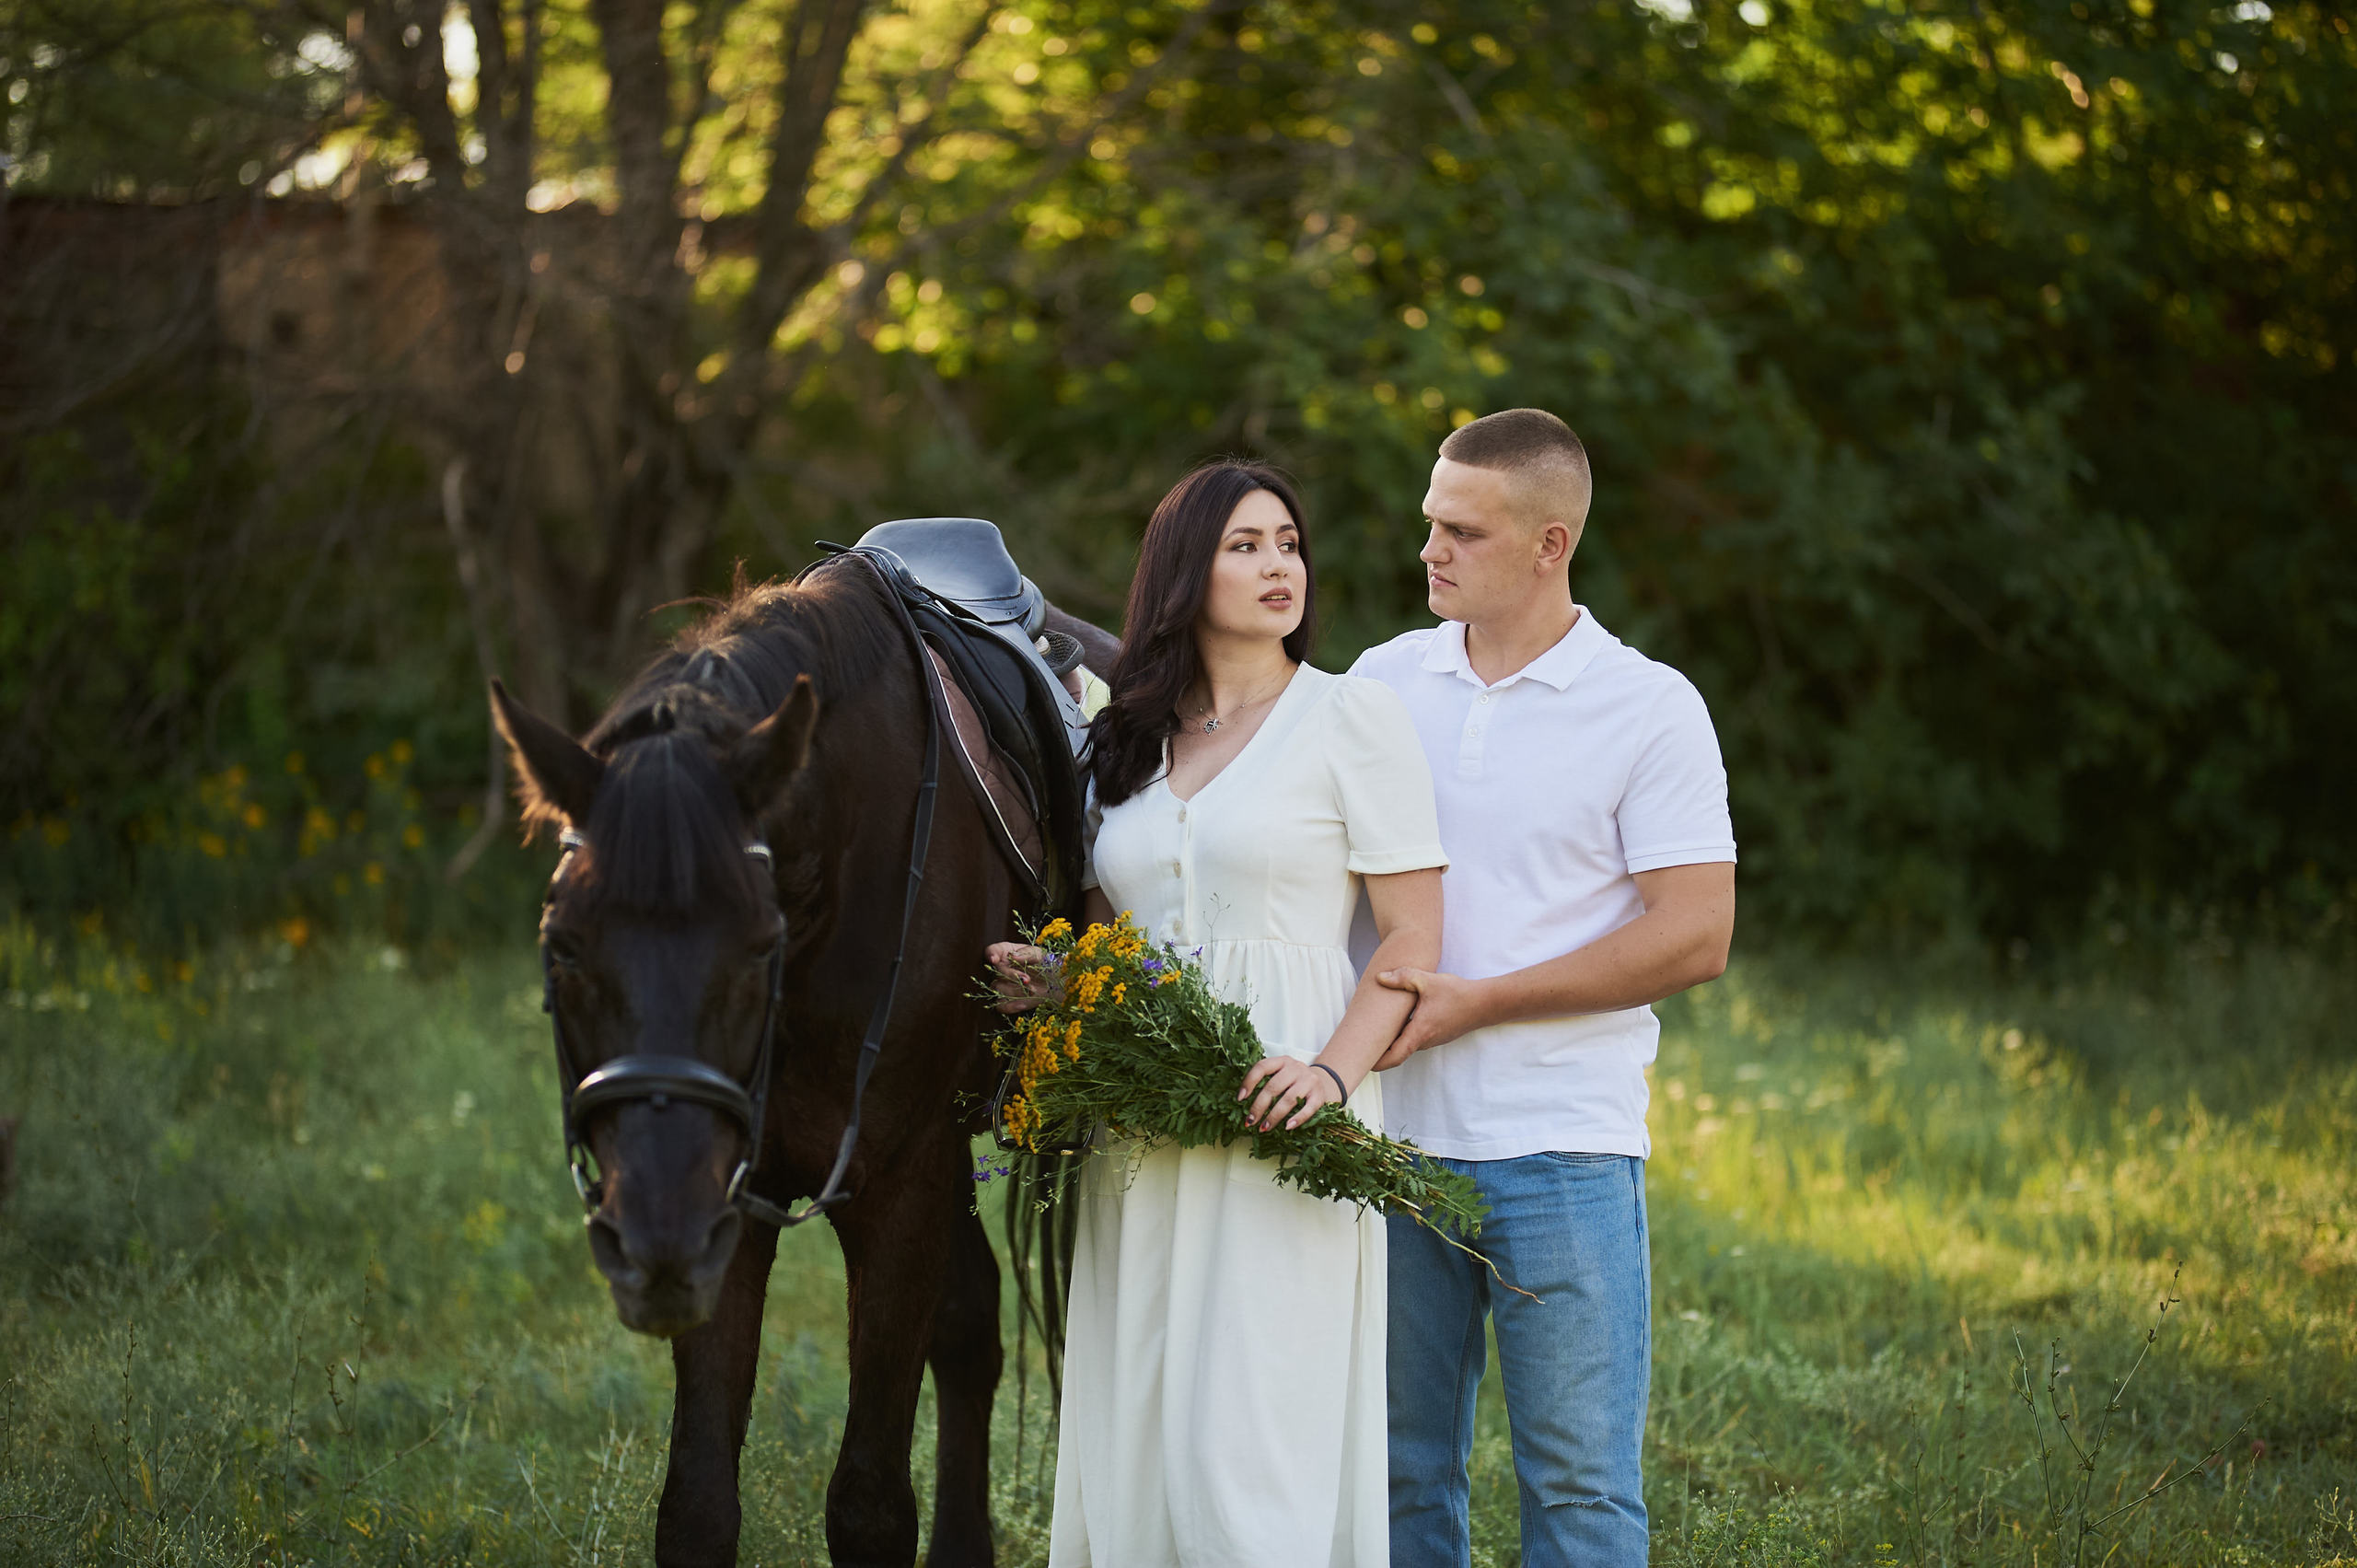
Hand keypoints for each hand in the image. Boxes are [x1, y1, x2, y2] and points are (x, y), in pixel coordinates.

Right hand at [985, 942, 1056, 1012]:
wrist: (1056, 983)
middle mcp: (1000, 968)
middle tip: (1027, 979)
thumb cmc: (1045, 963)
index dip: (991, 954)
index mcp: (1006, 952)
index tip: (994, 960)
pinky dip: (1011, 1006)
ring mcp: (1002, 985)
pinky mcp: (1007, 1001)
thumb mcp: (1039, 955)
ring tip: (1032, 990)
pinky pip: (1000, 1006)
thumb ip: (1027, 954)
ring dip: (1014, 990)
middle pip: (994, 971)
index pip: (992, 950)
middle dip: (1011, 975)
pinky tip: (1023, 1003)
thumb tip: (1012, 956)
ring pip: (997, 988)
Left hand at [1238, 1055, 1343, 1130]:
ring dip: (1274, 1116)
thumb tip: (1242, 1100)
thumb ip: (1266, 1081)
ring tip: (1264, 1128)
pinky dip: (1297, 1119)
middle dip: (1259, 1106)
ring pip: (1289, 1099)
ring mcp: (1309, 1080)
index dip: (1249, 1082)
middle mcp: (1295, 1068)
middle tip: (1250, 1121)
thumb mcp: (1280, 1074)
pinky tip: (1287, 1127)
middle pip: (1273, 1087)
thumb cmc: (1293, 1081)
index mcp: (1282, 1061)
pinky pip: (1307, 1109)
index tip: (1240, 1098)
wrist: (1323, 1081)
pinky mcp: (1319, 1095)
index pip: (1262, 1067)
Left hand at [1372, 968, 1488, 1068]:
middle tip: (1361, 1047)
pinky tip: (1398, 1023)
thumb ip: (1403, 977)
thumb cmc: (1458, 993)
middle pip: (1398, 1052)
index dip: (1377, 1062)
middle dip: (1380, 1052)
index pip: (1394, 1056)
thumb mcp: (1427, 980)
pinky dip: (1404, 1037)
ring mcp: (1434, 1040)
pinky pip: (1417, 1039)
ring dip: (1392, 1043)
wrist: (1486, 1003)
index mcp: (1420, 1032)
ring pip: (1407, 1046)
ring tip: (1375, 1034)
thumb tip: (1380, 978)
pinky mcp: (1439, 1035)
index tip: (1362, 1063)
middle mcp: (1426, 1041)